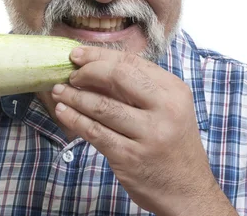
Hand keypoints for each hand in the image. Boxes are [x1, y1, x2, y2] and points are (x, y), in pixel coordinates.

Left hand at [51, 46, 234, 215]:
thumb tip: (94, 68)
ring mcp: (148, 134)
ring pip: (101, 105)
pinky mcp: (129, 157)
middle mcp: (165, 109)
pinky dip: (73, 119)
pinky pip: (94, 131)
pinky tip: (62, 112)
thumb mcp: (168, 110)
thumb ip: (138, 89)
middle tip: (70, 74)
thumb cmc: (172, 145)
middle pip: (117, 76)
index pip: (131, 62)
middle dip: (87, 72)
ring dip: (74, 96)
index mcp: (174, 91)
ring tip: (59, 91)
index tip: (77, 54)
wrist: (188, 191)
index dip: (99, 55)